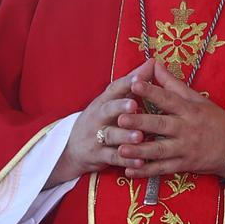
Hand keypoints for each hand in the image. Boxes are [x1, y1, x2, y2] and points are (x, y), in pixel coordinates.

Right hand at [47, 61, 155, 185]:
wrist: (72, 148)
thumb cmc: (101, 119)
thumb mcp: (112, 100)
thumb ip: (132, 83)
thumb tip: (153, 62)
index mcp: (104, 101)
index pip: (114, 89)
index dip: (126, 83)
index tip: (140, 77)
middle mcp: (98, 117)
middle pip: (108, 110)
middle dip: (120, 107)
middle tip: (135, 105)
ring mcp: (96, 137)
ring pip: (111, 135)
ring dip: (126, 136)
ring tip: (140, 136)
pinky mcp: (98, 155)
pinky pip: (113, 158)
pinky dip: (127, 160)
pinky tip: (140, 161)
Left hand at [113, 62, 224, 178]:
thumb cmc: (215, 121)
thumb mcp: (198, 100)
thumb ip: (174, 84)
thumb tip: (155, 65)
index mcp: (190, 110)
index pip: (169, 99)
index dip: (152, 91)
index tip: (135, 84)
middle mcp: (187, 129)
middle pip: (161, 125)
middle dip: (141, 122)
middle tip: (121, 119)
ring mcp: (185, 148)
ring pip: (160, 150)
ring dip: (140, 151)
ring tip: (121, 149)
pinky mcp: (185, 164)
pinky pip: (163, 169)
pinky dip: (146, 171)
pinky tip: (130, 170)